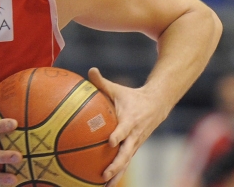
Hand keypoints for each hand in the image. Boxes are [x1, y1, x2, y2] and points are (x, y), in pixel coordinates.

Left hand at [88, 68, 169, 186]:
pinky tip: (107, 183)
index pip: (124, 129)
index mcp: (130, 120)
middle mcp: (134, 135)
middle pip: (126, 152)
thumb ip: (102, 82)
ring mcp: (135, 143)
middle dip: (116, 164)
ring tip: (105, 185)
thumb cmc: (131, 96)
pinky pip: (126, 162)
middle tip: (104, 174)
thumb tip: (90, 70)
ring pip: (127, 161)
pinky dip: (118, 173)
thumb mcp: (118, 88)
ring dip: (117, 174)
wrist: (157, 105)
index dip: (118, 135)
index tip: (110, 141)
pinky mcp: (134, 148)